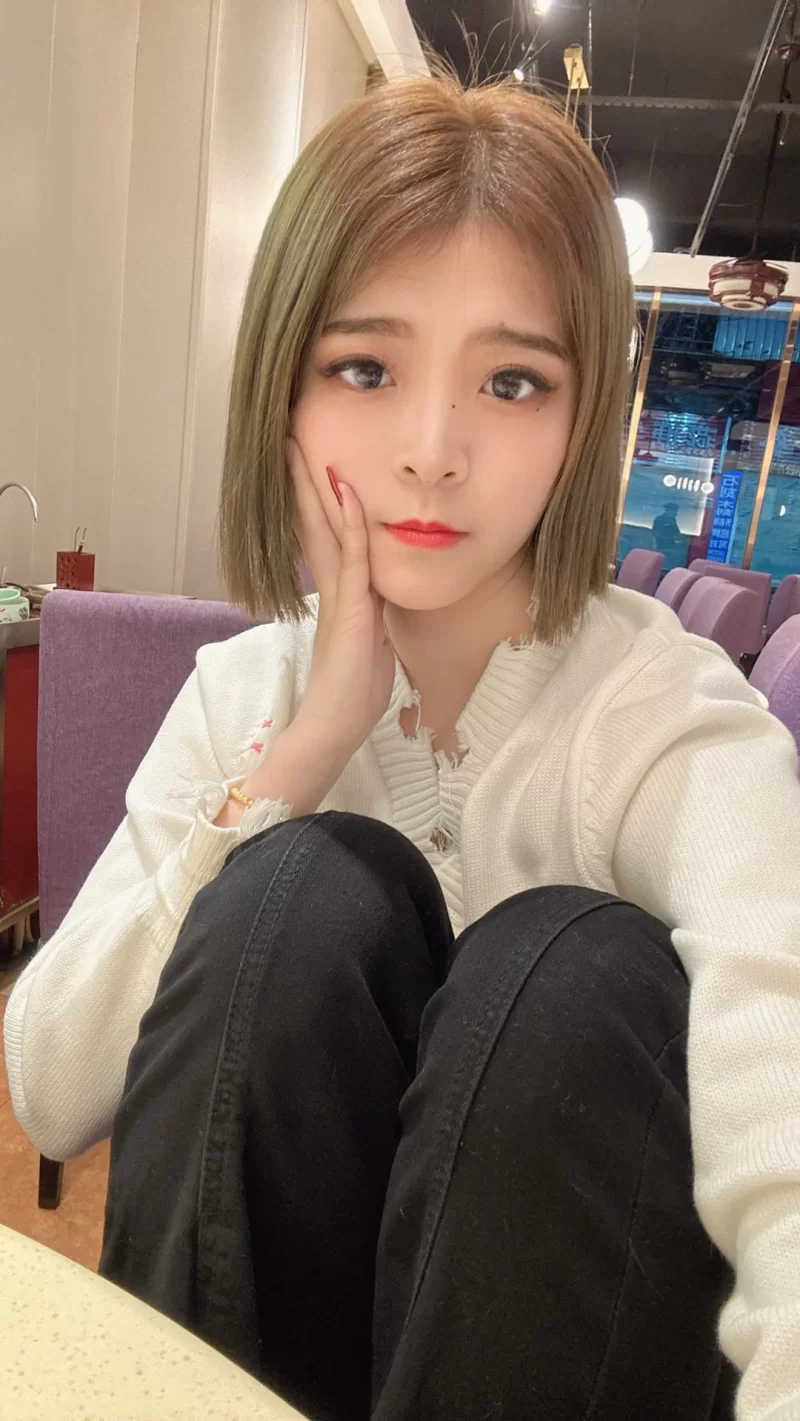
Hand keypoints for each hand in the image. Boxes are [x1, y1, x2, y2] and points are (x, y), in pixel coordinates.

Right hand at [288, 439, 395, 759]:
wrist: (334, 726)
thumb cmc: (354, 692)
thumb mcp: (371, 642)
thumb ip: (373, 614)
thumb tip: (382, 595)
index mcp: (337, 595)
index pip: (324, 537)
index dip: (315, 501)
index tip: (306, 466)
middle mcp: (332, 588)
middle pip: (313, 524)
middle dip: (300, 482)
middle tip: (286, 439)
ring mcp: (338, 595)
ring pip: (325, 530)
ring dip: (313, 487)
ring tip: (300, 448)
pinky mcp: (349, 608)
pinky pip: (351, 556)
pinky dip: (350, 522)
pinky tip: (346, 491)